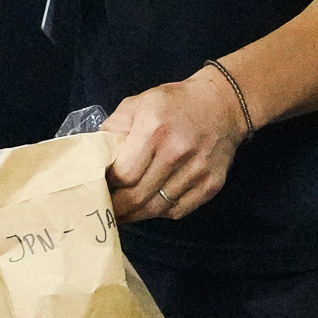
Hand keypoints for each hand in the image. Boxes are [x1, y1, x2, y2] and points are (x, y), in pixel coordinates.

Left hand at [102, 66, 248, 222]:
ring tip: (127, 209)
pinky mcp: (211, 184)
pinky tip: (154, 202)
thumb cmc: (174, 104)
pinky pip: (177, 211)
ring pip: (157, 209)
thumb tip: (94, 157)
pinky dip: (162, 211)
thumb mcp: (138, 104)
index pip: (123, 175)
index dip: (108, 186)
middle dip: (118, 208)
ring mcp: (197, 171)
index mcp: (154, 129)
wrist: (223, 104)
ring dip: (138, 213)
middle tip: (107, 209)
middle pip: (138, 197)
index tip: (100, 188)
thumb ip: (113, 129)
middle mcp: (176, 152)